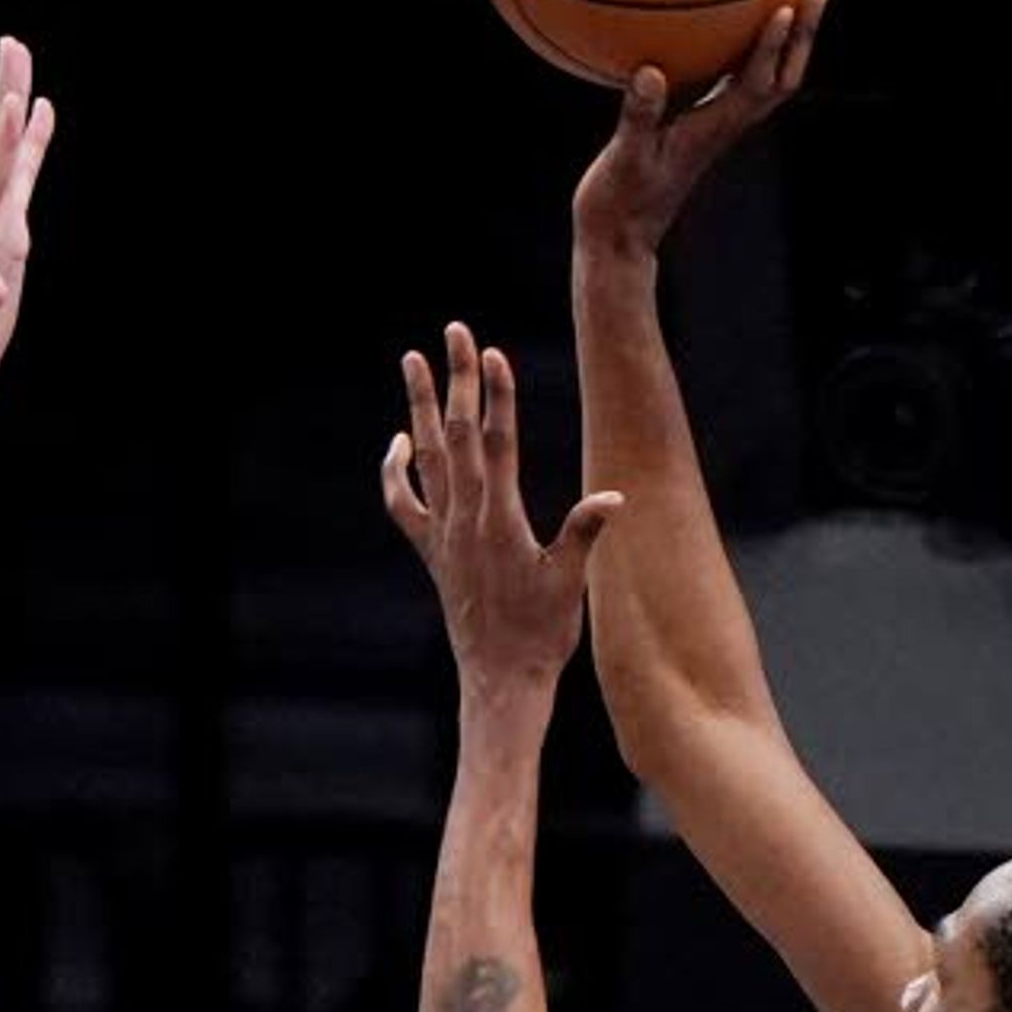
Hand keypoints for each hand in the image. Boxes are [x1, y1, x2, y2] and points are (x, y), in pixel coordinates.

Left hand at [382, 323, 618, 692]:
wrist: (500, 681)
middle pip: (455, 436)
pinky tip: (399, 443)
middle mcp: (463, 521)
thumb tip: (615, 495)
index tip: (492, 353)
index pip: (496, 443)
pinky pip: (405, 504)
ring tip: (412, 360)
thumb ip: (584, 533)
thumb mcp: (571, 582)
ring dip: (418, 407)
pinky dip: (397, 471)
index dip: (495, 395)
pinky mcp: (432, 554)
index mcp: (500, 521)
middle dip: (456, 380)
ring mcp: (442, 536)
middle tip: (455, 330)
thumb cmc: (543, 635)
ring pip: (425, 458)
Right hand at [571, 0, 825, 258]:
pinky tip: (736, 26)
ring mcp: (718, 127)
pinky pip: (739, 81)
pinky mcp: (705, 126)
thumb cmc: (620, 201)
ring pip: (769, 80)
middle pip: (782, 78)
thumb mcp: (624, 158)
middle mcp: (725, 126)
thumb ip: (639, 117)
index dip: (771, 48)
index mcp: (712, 131)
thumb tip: (650, 73)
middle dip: (803, 35)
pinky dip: (751, 52)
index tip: (785, 8)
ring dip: (789, 42)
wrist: (622, 234)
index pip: (755, 85)